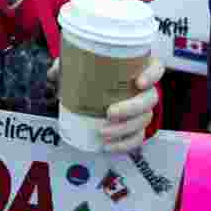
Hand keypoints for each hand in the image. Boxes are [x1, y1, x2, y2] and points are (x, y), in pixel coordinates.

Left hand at [48, 57, 164, 152]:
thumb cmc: (97, 72)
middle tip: (110, 113)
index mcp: (140, 68)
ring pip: (145, 120)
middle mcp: (146, 89)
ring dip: (125, 129)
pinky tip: (109, 146)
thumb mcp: (84, 63)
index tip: (138, 82)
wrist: (99, 91)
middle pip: (150, 99)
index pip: (156, 68)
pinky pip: (138, 138)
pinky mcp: (137, 127)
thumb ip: (71, 64)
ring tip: (104, 133)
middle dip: (131, 108)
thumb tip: (54, 73)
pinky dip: (125, 144)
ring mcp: (144, 109)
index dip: (152, 75)